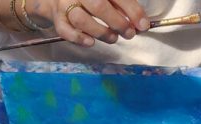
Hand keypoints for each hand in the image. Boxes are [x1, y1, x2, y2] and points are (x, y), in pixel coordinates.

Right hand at [26, 0, 149, 45]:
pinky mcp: (58, 19)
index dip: (133, 10)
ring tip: (113, 38)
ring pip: (82, 20)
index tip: (143, 24)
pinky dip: (79, 38)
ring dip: (100, 32)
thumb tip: (138, 21)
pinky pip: (66, 31)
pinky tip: (91, 43)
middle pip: (99, 6)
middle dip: (117, 22)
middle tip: (129, 34)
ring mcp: (66, 5)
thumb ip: (121, 4)